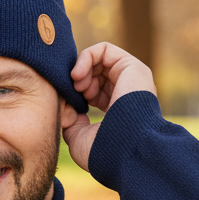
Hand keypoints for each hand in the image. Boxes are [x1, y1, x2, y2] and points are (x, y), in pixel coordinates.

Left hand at [62, 42, 156, 171]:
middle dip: (78, 82)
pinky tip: (78, 75)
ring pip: (99, 61)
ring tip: (77, 86)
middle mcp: (125, 93)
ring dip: (81, 70)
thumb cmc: (102, 150)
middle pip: (95, 75)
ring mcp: (131, 79)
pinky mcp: (132, 66)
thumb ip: (70, 121)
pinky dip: (86, 57)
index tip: (69, 107)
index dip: (76, 95)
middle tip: (73, 94)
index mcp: (116, 111)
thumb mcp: (79, 138)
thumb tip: (65, 108)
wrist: (122, 148)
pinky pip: (104, 49)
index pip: (93, 93)